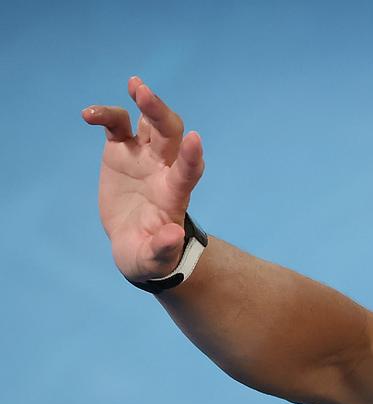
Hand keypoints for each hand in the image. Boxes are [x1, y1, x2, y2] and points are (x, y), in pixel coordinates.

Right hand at [82, 76, 204, 282]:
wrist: (137, 244)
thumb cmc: (150, 255)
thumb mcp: (154, 260)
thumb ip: (162, 249)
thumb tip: (172, 235)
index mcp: (174, 195)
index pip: (188, 172)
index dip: (191, 157)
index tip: (195, 140)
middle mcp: (164, 169)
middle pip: (170, 135)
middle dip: (161, 113)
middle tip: (143, 94)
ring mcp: (144, 157)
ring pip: (149, 122)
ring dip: (146, 103)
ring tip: (134, 85)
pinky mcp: (122, 151)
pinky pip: (116, 126)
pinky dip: (105, 116)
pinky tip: (88, 115)